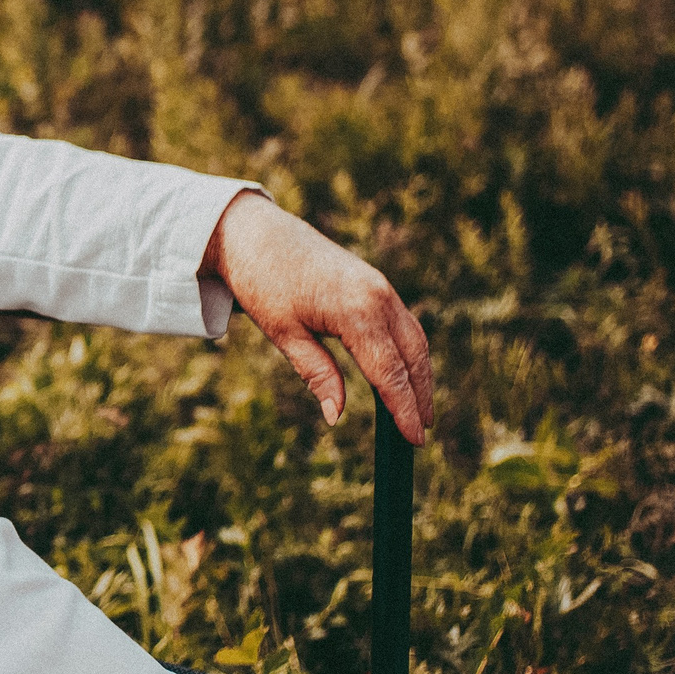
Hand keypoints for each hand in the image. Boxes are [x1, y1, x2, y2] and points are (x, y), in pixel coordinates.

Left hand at [206, 191, 436, 443]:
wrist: (255, 233)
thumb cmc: (263, 283)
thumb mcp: (284, 333)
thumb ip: (317, 374)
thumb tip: (335, 416)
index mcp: (356, 311)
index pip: (390, 372)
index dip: (404, 409)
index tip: (414, 440)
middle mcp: (378, 297)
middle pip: (413, 357)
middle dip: (420, 396)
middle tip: (419, 434)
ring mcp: (381, 286)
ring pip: (415, 339)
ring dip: (420, 374)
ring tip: (419, 410)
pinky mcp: (375, 282)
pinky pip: (404, 323)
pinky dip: (410, 351)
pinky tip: (404, 372)